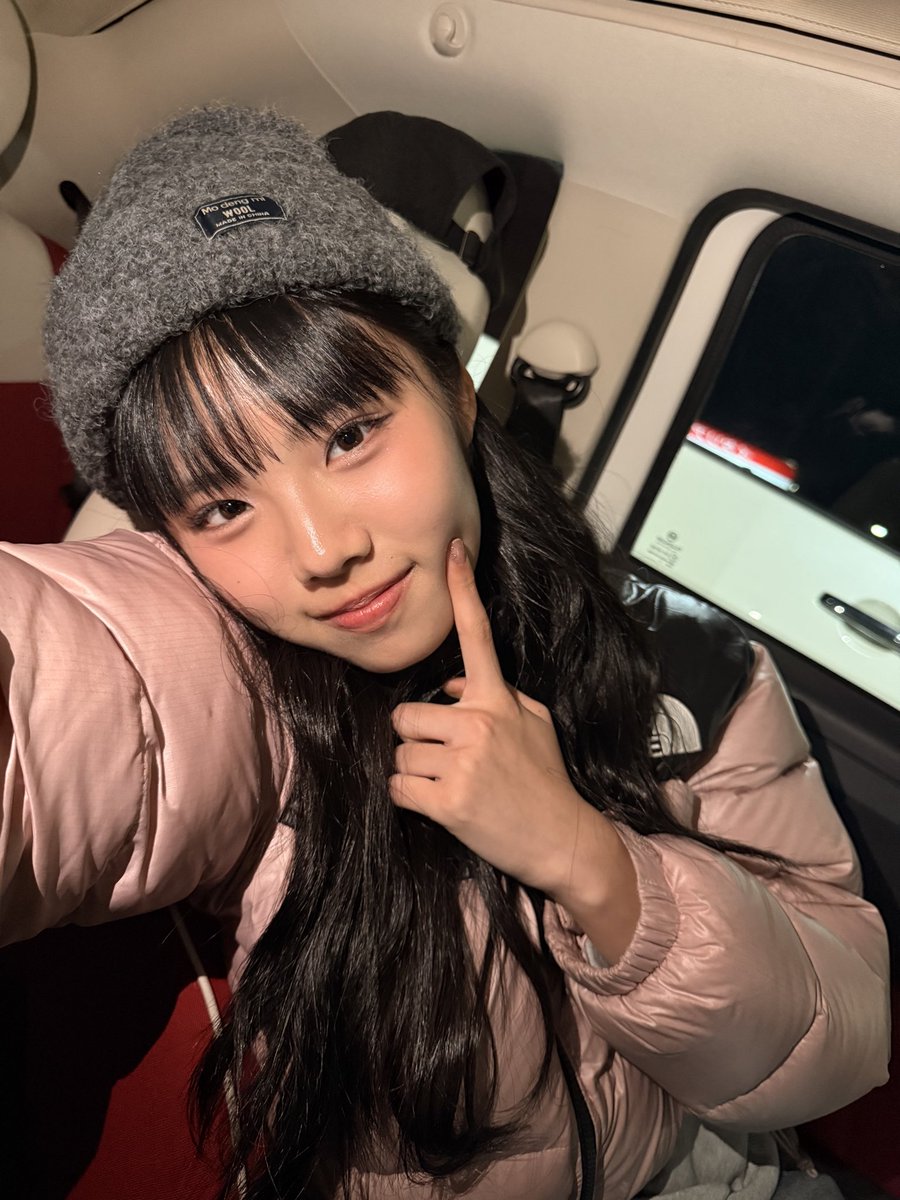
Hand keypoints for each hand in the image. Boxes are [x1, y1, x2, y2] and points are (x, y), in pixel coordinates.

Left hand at [390, 540, 609, 900]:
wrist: (563, 841)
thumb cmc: (547, 781)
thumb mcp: (534, 725)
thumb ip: (496, 696)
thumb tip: (451, 682)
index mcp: (499, 699)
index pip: (478, 635)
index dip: (464, 590)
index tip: (452, 551)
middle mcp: (480, 723)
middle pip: (406, 715)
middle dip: (418, 739)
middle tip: (448, 761)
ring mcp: (463, 762)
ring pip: (400, 754)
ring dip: (415, 772)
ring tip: (451, 785)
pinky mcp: (448, 801)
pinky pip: (398, 788)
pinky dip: (409, 799)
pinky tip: (440, 806)